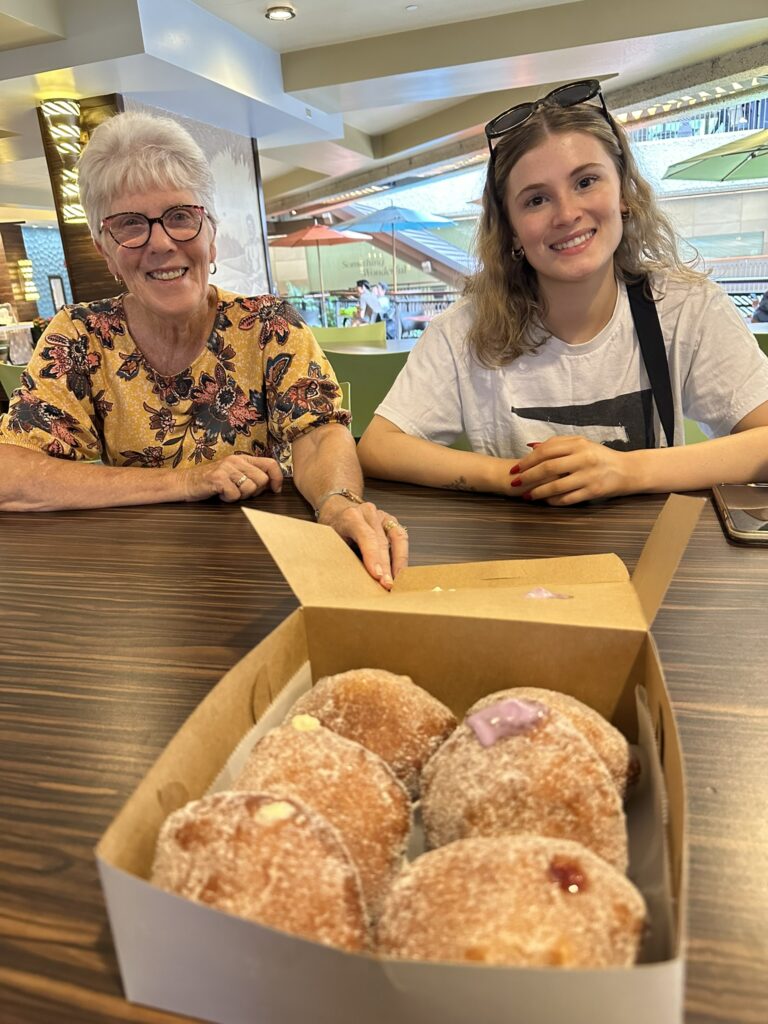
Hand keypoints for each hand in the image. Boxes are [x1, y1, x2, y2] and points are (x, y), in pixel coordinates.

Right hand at [181, 454, 283, 502]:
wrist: (185, 483)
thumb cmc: (212, 481)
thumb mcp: (234, 474)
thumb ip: (251, 475)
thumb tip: (272, 485)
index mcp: (243, 458)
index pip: (270, 463)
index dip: (277, 478)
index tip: (276, 490)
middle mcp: (236, 460)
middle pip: (262, 480)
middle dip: (255, 491)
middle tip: (240, 492)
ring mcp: (226, 468)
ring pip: (250, 488)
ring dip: (240, 496)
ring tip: (228, 492)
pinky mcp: (218, 478)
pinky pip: (235, 495)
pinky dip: (229, 499)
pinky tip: (220, 495)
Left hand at [318, 496, 408, 589]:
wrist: (337, 509)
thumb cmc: (333, 528)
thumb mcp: (331, 540)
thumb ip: (343, 554)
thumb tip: (356, 580)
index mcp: (351, 516)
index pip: (366, 536)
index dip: (373, 557)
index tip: (378, 576)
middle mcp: (368, 512)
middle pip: (382, 542)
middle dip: (386, 566)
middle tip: (387, 585)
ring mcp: (382, 515)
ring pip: (397, 538)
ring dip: (399, 562)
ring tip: (397, 581)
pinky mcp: (391, 520)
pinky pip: (401, 538)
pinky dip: (402, 555)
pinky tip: (399, 571)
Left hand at [512, 436, 636, 504]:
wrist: (627, 470)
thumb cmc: (599, 457)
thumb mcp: (581, 444)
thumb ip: (557, 444)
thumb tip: (531, 447)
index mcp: (578, 444)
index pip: (546, 451)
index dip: (527, 461)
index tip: (515, 469)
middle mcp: (583, 458)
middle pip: (548, 468)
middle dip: (528, 477)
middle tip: (515, 483)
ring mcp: (588, 476)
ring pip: (556, 486)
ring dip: (538, 492)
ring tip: (527, 496)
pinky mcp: (593, 491)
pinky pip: (568, 499)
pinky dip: (553, 501)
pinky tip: (544, 501)